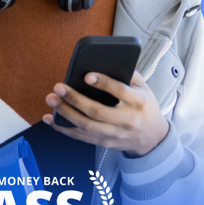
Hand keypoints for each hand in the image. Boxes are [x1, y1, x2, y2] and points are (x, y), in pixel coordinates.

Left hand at [43, 71, 169, 155]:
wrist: (153, 137)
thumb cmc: (144, 106)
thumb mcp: (143, 87)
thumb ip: (126, 73)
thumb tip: (101, 61)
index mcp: (138, 102)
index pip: (120, 92)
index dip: (103, 83)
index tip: (87, 75)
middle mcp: (127, 120)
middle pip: (97, 111)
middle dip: (74, 99)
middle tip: (58, 87)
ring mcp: (115, 134)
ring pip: (86, 126)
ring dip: (65, 113)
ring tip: (51, 99)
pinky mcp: (105, 143)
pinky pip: (81, 137)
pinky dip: (63, 128)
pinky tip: (50, 118)